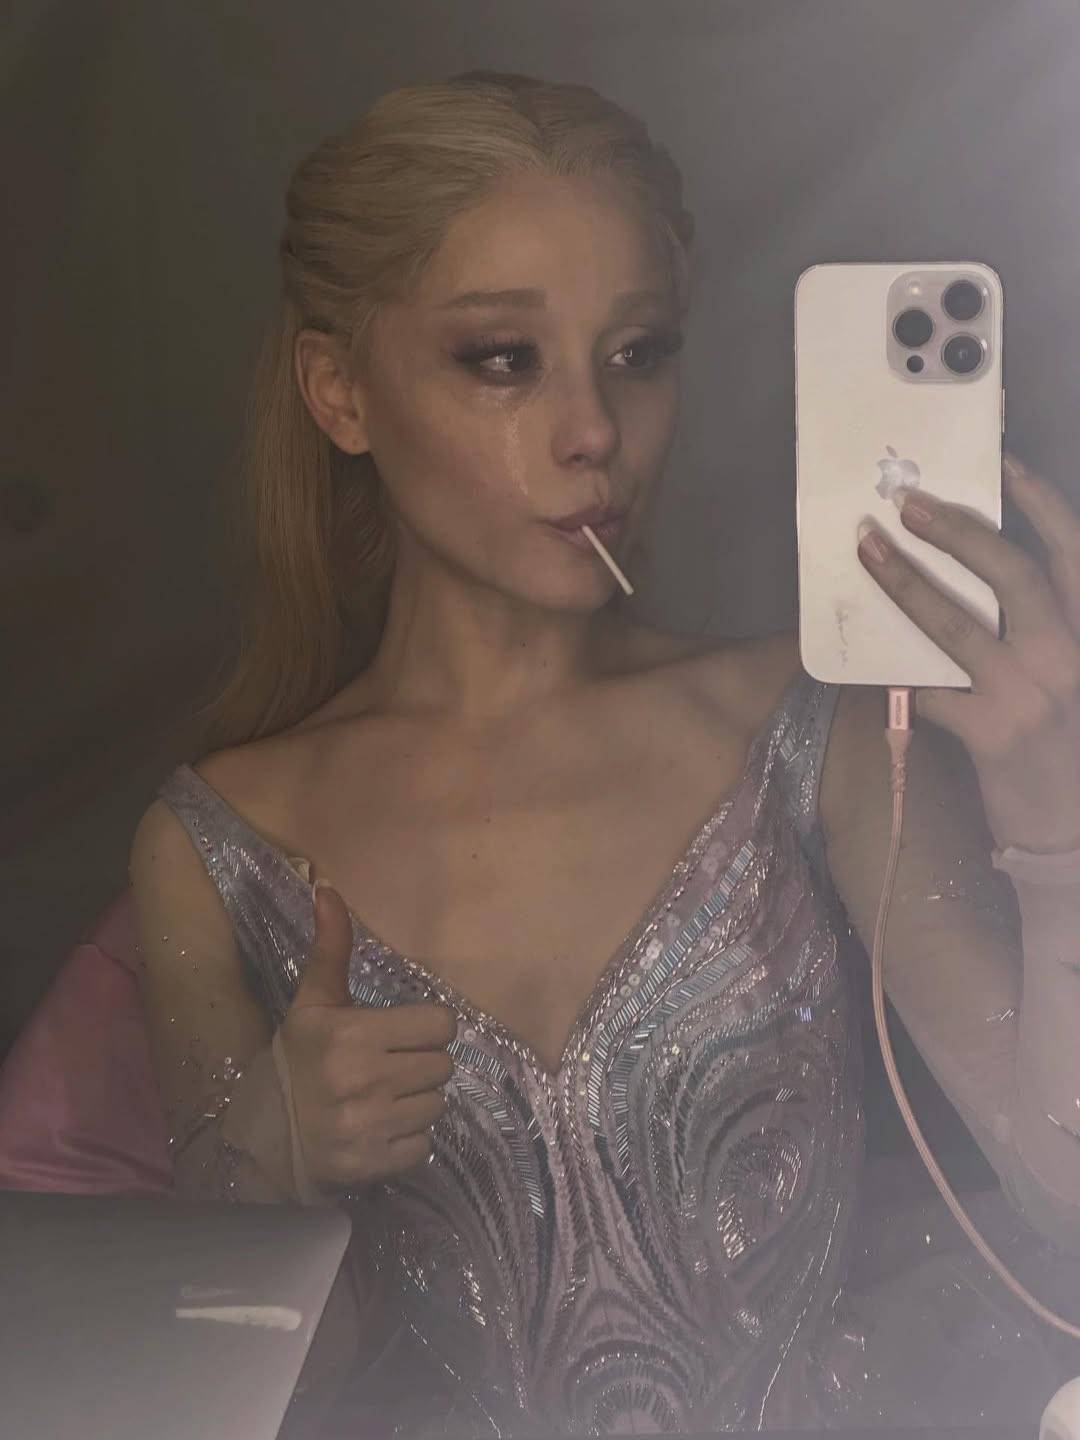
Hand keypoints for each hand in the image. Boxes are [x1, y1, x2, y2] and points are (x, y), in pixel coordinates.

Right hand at [279, 875, 456, 1187]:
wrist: (263, 1138)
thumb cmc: (296, 1061)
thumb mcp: (312, 1003)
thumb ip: (331, 948)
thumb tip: (328, 887)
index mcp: (353, 1035)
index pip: (440, 1024)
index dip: (427, 1027)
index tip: (403, 1033)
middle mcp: (365, 1080)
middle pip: (442, 1064)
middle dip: (421, 1063)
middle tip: (390, 1066)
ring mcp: (370, 1126)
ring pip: (437, 1103)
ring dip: (417, 1100)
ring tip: (384, 1097)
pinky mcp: (375, 1164)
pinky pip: (424, 1143)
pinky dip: (409, 1137)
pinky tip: (380, 1127)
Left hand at [857, 450, 1079, 853]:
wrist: (1073, 832)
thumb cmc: (1068, 745)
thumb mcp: (1072, 677)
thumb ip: (1044, 632)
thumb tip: (977, 588)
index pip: (1072, 552)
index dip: (1041, 502)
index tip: (1005, 461)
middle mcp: (1070, 655)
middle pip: (1012, 573)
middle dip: (958, 531)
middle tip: (908, 503)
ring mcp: (1030, 694)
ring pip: (956, 625)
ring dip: (905, 583)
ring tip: (868, 550)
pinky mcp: (991, 733)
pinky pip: (931, 694)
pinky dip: (912, 685)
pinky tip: (899, 685)